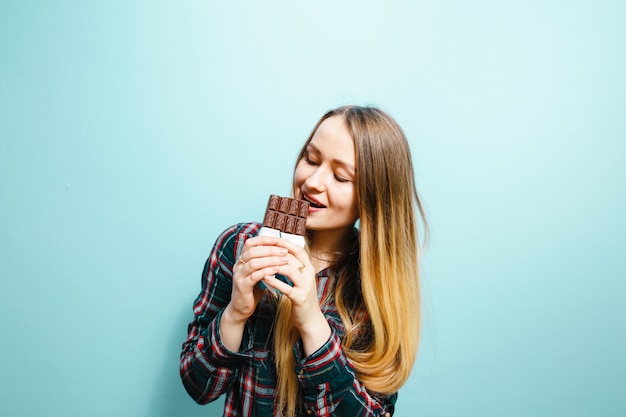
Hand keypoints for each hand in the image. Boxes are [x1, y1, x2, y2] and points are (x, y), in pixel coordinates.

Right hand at [224, 236, 288, 323]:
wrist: (241, 308)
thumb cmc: (253, 288)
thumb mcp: (258, 272)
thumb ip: (264, 262)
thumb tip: (280, 249)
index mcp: (242, 259)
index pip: (250, 243)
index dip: (263, 239)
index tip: (277, 239)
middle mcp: (238, 265)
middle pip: (253, 251)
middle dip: (270, 249)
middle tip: (284, 251)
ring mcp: (239, 275)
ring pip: (253, 262)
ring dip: (270, 260)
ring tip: (284, 260)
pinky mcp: (242, 286)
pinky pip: (254, 276)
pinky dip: (266, 272)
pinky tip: (276, 270)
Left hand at [262, 238, 331, 354]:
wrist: (310, 318)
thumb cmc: (301, 296)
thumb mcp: (300, 278)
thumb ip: (293, 266)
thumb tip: (279, 252)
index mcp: (309, 268)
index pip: (298, 249)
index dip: (285, 243)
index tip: (271, 239)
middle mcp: (309, 274)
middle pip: (292, 258)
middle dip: (276, 253)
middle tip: (261, 250)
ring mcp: (305, 286)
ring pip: (290, 270)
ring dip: (275, 265)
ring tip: (261, 262)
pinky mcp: (300, 298)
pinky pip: (286, 288)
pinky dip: (274, 282)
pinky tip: (264, 278)